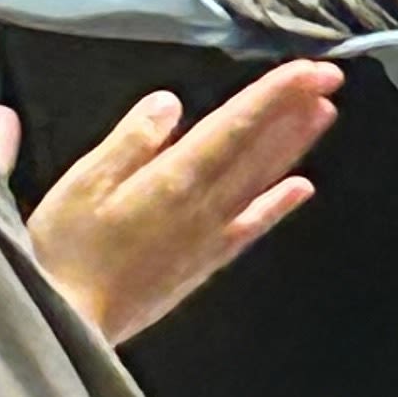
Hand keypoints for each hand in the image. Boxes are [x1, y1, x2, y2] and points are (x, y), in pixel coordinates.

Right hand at [25, 59, 340, 344]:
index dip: (276, 95)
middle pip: (256, 149)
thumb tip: (172, 103)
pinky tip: (301, 188)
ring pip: (260, 181)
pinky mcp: (204, 262)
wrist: (70, 327)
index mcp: (175, 179)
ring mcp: (209, 236)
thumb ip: (130, 141)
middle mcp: (204, 205)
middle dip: (293, 111)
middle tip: (331, 78)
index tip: (313, 70)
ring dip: (292, 146)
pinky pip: (251, 227)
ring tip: (322, 114)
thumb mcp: (84, 183)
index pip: (235, 125)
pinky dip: (278, 205)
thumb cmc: (66, 248)